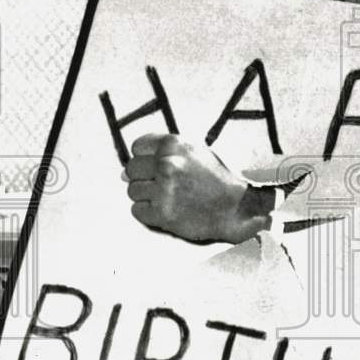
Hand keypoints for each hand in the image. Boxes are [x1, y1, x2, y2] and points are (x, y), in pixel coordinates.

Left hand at [124, 133, 273, 243]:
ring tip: (167, 199)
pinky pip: (137, 211)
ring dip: (146, 197)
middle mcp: (167, 164)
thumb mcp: (195, 153)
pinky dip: (148, 213)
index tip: (157, 168)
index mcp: (174, 145)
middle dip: (143, 179)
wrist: (237, 208)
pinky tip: (166, 210)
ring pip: (132, 191)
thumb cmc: (216, 180)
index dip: (145, 159)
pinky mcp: (162, 213)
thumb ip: (162, 155)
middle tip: (163, 187)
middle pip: (131, 170)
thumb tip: (123, 172)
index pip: (137, 147)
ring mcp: (164, 189)